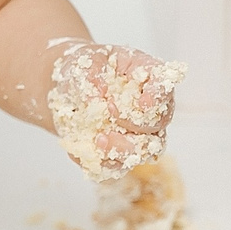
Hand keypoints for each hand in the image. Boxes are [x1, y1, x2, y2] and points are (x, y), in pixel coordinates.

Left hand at [44, 41, 183, 176]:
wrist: (67, 89)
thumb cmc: (85, 69)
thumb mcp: (86, 62)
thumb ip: (93, 75)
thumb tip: (97, 99)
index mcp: (148, 78)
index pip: (164, 87)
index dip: (158, 97)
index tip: (143, 103)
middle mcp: (150, 110)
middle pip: (158, 126)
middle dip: (136, 125)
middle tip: (110, 113)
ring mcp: (136, 134)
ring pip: (143, 153)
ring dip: (122, 150)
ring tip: (99, 140)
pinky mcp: (116, 153)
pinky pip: (116, 167)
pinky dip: (102, 162)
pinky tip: (85, 151)